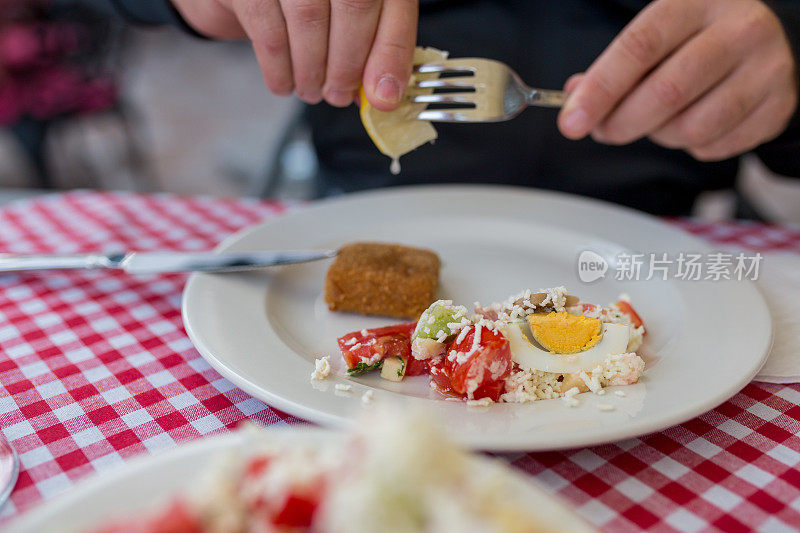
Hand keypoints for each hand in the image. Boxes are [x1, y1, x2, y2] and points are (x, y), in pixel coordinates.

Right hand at [170, 0, 417, 109]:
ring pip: (310, 20)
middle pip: (355, 8)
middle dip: (348, 66)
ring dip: (313, 71)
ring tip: (312, 90)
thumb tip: (382, 96)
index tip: (382, 96)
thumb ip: (373, 50)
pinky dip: (279, 69)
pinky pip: (269, 32)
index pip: (394, 5)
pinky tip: (285, 83)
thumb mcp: (352, 21)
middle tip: (338, 95)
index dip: (391, 54)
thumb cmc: (313, 5)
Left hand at [558, 0, 798, 160]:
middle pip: (666, 93)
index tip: (572, 122)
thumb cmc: (697, 40)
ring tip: (659, 120)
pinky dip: (692, 146)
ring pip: (691, 128)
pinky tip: (695, 122)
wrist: (769, 41)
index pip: (639, 47)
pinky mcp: (778, 106)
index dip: (600, 90)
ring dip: (660, 136)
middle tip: (603, 131)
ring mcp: (765, 68)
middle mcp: (738, 30)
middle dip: (621, 123)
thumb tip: (574, 102)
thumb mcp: (656, 36)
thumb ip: (612, 68)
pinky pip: (715, 147)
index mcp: (696, 3)